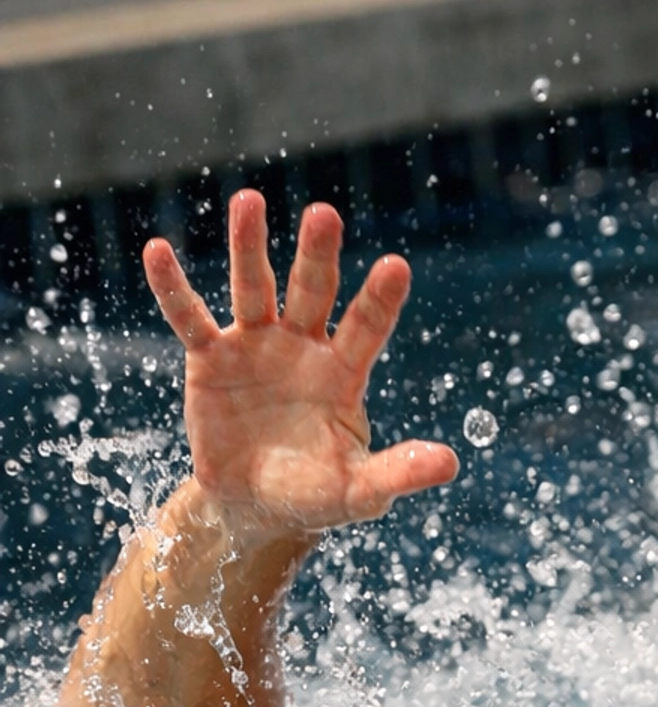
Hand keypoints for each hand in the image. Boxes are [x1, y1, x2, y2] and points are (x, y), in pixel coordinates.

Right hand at [143, 189, 456, 536]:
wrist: (256, 505)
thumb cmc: (316, 493)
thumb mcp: (358, 491)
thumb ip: (398, 473)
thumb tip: (451, 463)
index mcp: (342, 373)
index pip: (365, 329)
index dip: (379, 301)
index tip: (396, 267)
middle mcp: (302, 347)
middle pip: (311, 292)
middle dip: (317, 256)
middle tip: (323, 214)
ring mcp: (255, 346)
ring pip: (253, 288)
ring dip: (249, 247)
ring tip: (248, 201)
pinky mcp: (210, 359)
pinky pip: (190, 317)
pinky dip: (173, 288)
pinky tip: (157, 251)